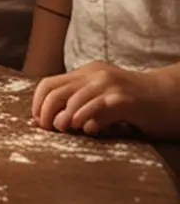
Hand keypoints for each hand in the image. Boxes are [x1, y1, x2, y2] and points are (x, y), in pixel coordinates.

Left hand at [31, 60, 179, 138]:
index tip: (37, 122)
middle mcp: (94, 74)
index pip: (49, 84)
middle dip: (45, 112)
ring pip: (74, 99)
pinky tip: (87, 130)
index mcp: (86, 73)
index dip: (37, 104)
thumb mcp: (104, 101)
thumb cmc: (138, 105)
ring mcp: (110, 84)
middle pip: (56, 91)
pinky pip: (98, 108)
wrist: (172, 98)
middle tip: (46, 129)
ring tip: (62, 130)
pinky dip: (87, 119)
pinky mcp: (125, 99)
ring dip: (64, 117)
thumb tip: (50, 124)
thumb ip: (81, 108)